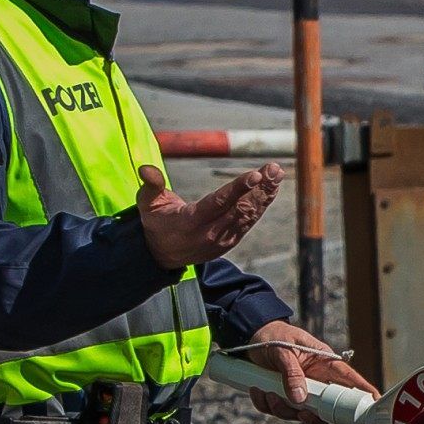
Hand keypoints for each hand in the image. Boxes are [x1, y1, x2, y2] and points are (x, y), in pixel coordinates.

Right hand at [138, 162, 281, 268]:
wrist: (162, 254)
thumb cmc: (156, 222)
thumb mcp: (148, 204)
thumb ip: (150, 185)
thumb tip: (146, 169)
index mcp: (191, 222)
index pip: (219, 202)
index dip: (239, 188)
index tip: (256, 175)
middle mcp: (210, 233)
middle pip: (239, 207)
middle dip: (260, 187)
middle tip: (274, 169)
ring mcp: (222, 239)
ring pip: (248, 215)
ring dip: (265, 195)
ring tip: (277, 175)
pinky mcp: (230, 241)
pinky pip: (248, 221)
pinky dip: (261, 205)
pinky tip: (271, 190)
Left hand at [241, 318, 378, 423]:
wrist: (251, 335)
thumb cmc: (274, 336)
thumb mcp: (283, 351)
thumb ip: (292, 373)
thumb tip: (300, 399)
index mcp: (325, 364)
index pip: (350, 380)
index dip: (364, 393)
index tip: (374, 404)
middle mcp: (316, 381)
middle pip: (327, 409)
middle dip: (312, 416)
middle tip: (302, 413)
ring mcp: (301, 391)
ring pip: (300, 414)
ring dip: (282, 408)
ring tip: (268, 392)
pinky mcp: (284, 397)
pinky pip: (278, 411)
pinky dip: (266, 404)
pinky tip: (259, 389)